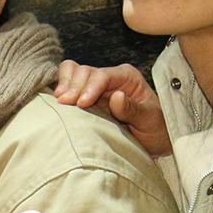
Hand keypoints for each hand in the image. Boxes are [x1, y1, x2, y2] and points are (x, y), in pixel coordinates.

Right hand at [54, 60, 169, 156]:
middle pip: (84, 71)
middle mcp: (110, 77)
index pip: (103, 75)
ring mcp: (96, 86)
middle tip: (66, 105)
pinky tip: (58, 102)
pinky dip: (60, 88)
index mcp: (127, 77)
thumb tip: (116, 97)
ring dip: (65, 86)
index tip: (82, 103)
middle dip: (74, 87)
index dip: (90, 87)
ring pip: (73, 73)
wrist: (153, 141)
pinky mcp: (85, 96)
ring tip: (60, 103)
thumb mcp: (150, 121)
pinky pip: (68, 83)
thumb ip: (133, 109)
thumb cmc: (155, 129)